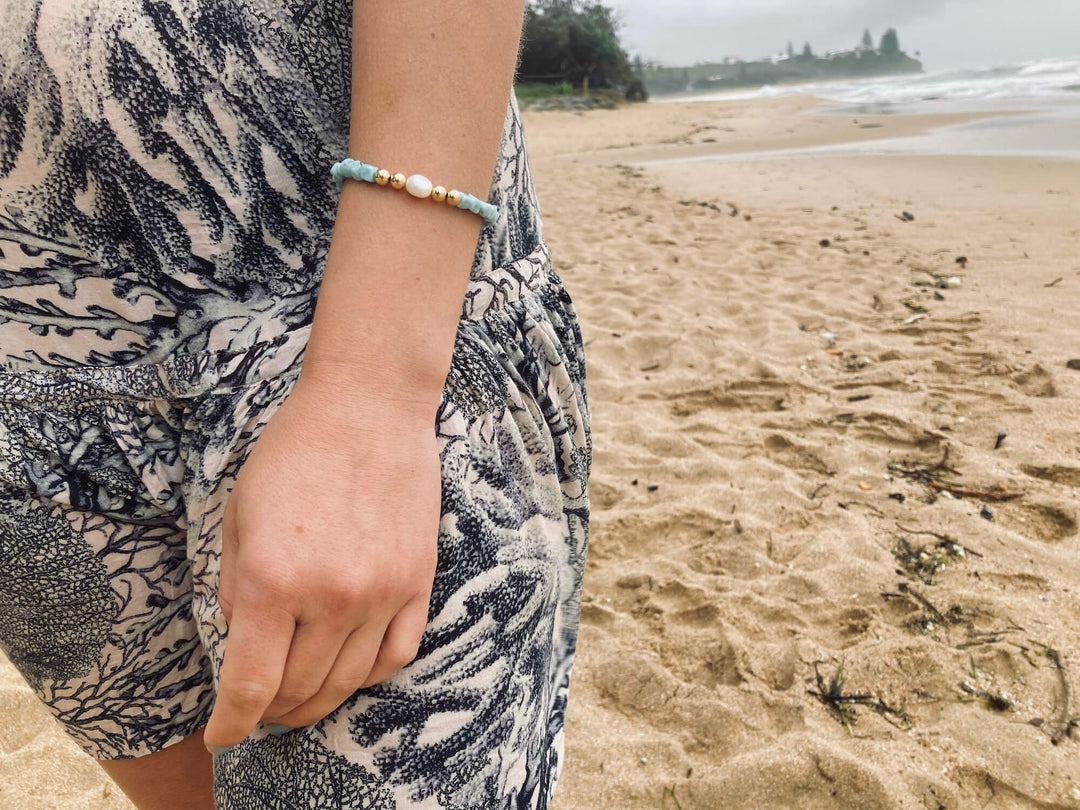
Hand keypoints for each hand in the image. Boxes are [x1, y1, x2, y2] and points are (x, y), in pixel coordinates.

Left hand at [201, 375, 439, 749]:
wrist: (368, 407)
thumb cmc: (294, 453)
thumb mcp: (239, 517)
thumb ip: (237, 591)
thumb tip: (246, 646)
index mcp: (275, 578)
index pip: (251, 686)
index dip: (231, 723)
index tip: (222, 736)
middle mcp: (333, 596)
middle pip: (299, 690)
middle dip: (269, 711)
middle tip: (256, 710)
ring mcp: (384, 592)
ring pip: (348, 682)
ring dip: (316, 702)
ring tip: (297, 701)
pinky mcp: (418, 582)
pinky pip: (396, 656)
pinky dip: (367, 677)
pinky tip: (347, 672)